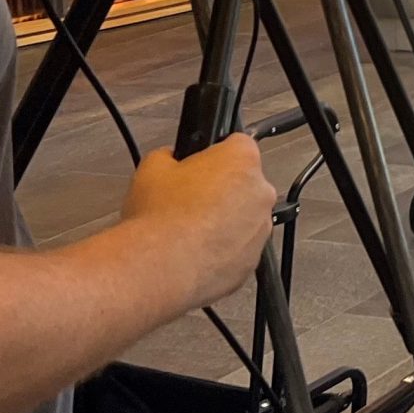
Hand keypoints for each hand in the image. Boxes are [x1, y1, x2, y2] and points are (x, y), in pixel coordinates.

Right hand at [119, 136, 275, 309]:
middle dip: (222, 189)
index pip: (238, 144)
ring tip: (189, 230)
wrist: (159, 268)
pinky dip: (224, 249)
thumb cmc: (159, 218)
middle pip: (244, 183)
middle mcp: (260, 192)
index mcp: (241, 161)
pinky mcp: (254, 260)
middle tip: (189, 200)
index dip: (215, 154)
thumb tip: (170, 158)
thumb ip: (170, 156)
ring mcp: (261, 228)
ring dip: (225, 221)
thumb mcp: (152, 168)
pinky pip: (240, 248)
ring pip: (245, 217)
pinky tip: (196, 251)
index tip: (201, 165)